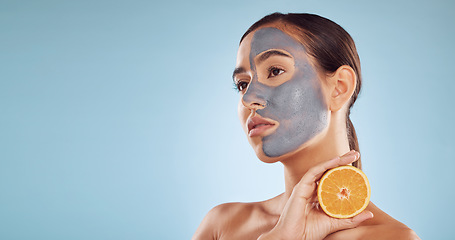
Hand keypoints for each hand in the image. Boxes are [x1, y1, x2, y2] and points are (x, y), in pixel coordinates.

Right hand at [258, 151, 373, 239]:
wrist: (295, 239)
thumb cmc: (310, 232)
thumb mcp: (335, 223)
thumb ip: (350, 218)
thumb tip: (369, 214)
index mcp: (317, 196)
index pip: (331, 179)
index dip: (343, 171)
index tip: (357, 166)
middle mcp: (311, 189)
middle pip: (327, 171)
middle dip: (342, 161)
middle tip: (355, 154)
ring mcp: (305, 187)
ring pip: (322, 168)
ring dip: (337, 160)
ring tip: (350, 155)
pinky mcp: (300, 188)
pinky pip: (313, 172)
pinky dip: (325, 164)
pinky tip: (337, 160)